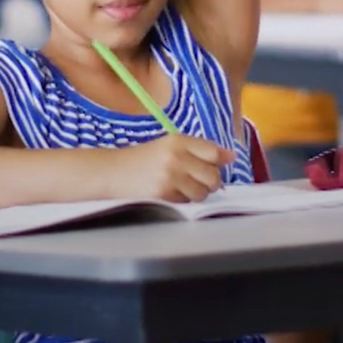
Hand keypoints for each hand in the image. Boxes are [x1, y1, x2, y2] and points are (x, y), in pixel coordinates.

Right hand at [112, 134, 236, 202]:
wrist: (113, 172)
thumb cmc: (143, 159)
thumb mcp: (168, 146)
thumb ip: (198, 150)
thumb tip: (229, 156)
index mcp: (178, 141)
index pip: (212, 152)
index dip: (222, 159)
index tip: (224, 162)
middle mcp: (175, 157)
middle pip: (212, 175)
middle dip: (210, 181)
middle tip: (198, 179)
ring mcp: (170, 176)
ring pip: (202, 192)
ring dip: (197, 193)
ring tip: (183, 187)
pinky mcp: (164, 194)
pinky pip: (187, 201)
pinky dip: (183, 199)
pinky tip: (171, 192)